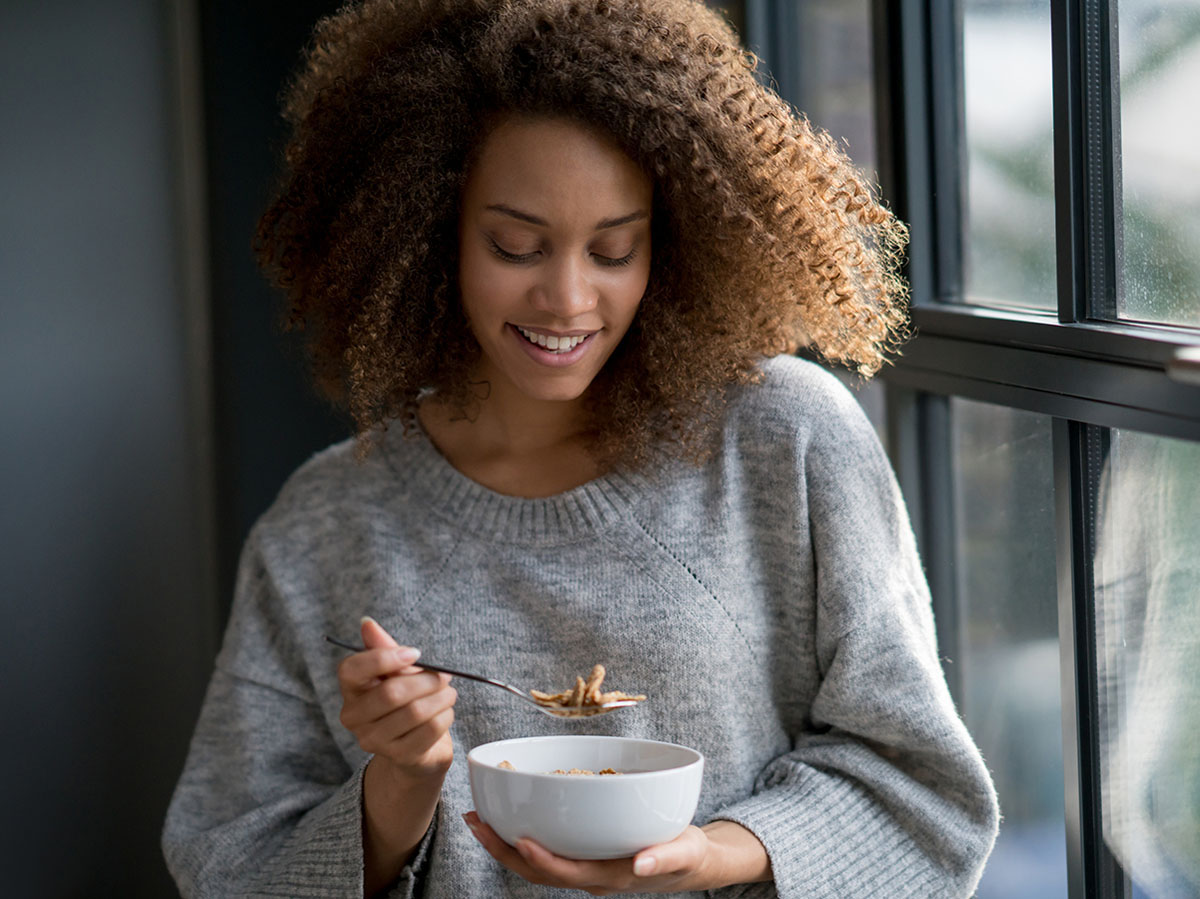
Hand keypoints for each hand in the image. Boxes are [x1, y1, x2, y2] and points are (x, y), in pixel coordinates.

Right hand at [336, 617, 456, 781]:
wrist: (415, 747)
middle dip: (426, 680)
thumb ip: (383, 648)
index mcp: (350, 690)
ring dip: (441, 698)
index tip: (415, 653)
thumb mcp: (394, 672)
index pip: (351, 670)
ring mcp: (373, 740)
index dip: (384, 658)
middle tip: (445, 675)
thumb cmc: (403, 701)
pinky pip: (430, 730)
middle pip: (391, 693)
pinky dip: (445, 716)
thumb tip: (367, 623)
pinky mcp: (399, 757)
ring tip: (449, 693)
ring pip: (414, 712)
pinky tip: (445, 712)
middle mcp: (354, 717)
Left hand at [462, 812, 770, 894]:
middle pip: (538, 871)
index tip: (521, 841)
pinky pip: (545, 852)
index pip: (568, 873)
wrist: (688, 864)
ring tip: (478, 819)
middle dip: (504, 850)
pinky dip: (520, 837)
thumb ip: (666, 856)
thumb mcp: (685, 852)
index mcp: (610, 876)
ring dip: (504, 844)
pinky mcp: (581, 855)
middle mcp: (589, 876)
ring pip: (534, 864)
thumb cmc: (686, 854)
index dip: (542, 860)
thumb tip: (642, 862)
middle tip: (477, 822)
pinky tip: (508, 816)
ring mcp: (582, 868)